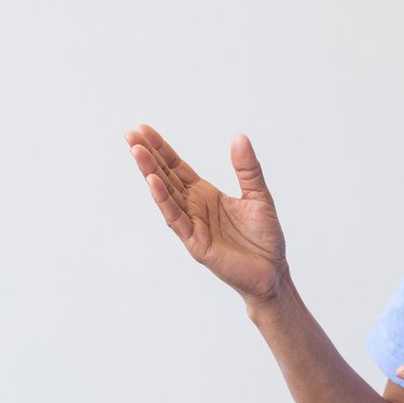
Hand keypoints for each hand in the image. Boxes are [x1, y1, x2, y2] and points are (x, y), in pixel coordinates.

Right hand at [126, 124, 288, 302]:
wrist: (272, 272)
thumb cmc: (264, 237)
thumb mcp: (258, 195)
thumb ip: (247, 168)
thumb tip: (239, 137)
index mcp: (204, 195)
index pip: (176, 167)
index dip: (161, 149)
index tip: (143, 130)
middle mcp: (193, 207)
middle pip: (165, 177)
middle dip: (148, 156)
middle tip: (130, 135)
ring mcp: (191, 225)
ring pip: (165, 195)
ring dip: (150, 173)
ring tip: (136, 151)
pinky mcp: (195, 242)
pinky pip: (176, 218)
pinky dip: (163, 200)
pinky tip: (153, 182)